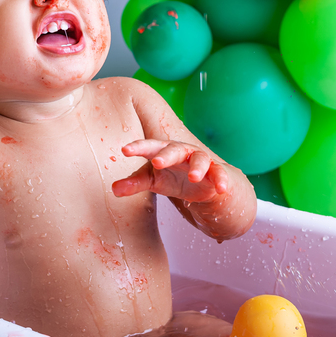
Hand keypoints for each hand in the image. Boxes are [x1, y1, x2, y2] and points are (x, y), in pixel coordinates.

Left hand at [111, 138, 229, 202]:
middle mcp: (181, 152)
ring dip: (197, 167)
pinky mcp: (216, 172)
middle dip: (166, 155)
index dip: (137, 147)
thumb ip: (134, 183)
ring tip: (194, 177)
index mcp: (162, 151)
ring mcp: (200, 160)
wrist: (202, 185)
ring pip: (200, 158)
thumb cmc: (172, 177)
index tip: (125, 151)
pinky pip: (219, 174)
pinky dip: (221, 179)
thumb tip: (114, 189)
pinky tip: (221, 188)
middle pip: (174, 149)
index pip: (149, 147)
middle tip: (156, 162)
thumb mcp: (153, 181)